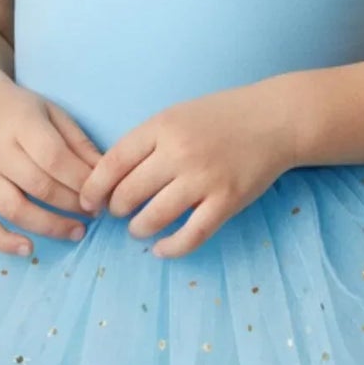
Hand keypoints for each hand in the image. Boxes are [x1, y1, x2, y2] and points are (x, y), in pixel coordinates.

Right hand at [0, 82, 102, 255]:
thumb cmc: (19, 111)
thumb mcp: (52, 113)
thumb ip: (79, 142)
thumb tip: (106, 175)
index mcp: (20, 124)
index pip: (54, 158)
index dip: (81, 181)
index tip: (102, 194)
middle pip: (39, 186)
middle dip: (72, 204)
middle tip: (95, 213)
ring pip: (14, 209)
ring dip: (50, 226)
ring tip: (77, 232)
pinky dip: (2, 242)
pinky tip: (28, 249)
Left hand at [76, 84, 298, 258]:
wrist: (275, 119)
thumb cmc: (222, 116)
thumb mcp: (177, 115)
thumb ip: (147, 141)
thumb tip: (111, 177)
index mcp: (162, 126)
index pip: (112, 163)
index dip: (93, 188)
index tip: (88, 201)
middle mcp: (179, 152)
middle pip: (128, 194)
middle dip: (115, 210)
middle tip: (117, 213)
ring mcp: (204, 179)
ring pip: (153, 218)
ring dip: (138, 229)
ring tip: (139, 229)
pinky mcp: (226, 202)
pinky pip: (190, 236)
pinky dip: (170, 248)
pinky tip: (161, 249)